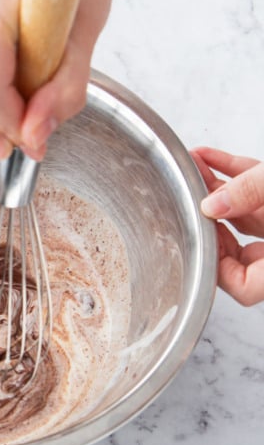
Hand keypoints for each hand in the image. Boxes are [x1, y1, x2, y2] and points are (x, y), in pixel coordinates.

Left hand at [191, 147, 263, 305]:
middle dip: (209, 217)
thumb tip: (212, 204)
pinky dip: (235, 175)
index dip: (217, 269)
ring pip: (246, 214)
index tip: (199, 241)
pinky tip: (208, 157)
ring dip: (218, 191)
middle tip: (187, 196)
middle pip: (238, 248)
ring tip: (192, 167)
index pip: (245, 287)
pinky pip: (258, 192)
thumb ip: (251, 193)